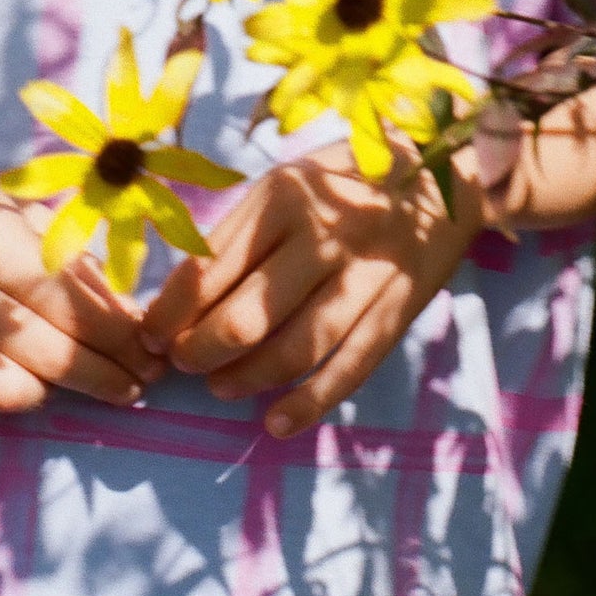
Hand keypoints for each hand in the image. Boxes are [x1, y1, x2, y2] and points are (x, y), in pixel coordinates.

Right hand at [0, 155, 160, 431]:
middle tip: (131, 387)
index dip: (115, 336)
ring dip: (43, 394)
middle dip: (99, 376)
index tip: (150, 355)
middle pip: (41, 352)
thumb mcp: (17, 215)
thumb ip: (73, 266)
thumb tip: (132, 319)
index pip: (65, 302)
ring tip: (59, 381)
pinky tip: (3, 388)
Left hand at [140, 141, 485, 438]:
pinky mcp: (397, 309)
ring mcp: (364, 275)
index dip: (170, 311)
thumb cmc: (343, 182)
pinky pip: (349, 367)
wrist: (446, 173)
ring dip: (244, 378)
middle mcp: (322, 235)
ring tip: (218, 386)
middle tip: (180, 363)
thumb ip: (239, 233)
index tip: (150, 332)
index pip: (210, 268)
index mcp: (283, 196)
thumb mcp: (287, 184)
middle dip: (199, 351)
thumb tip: (178, 295)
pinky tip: (276, 422)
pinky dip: (309, 403)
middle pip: (245, 316)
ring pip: (293, 349)